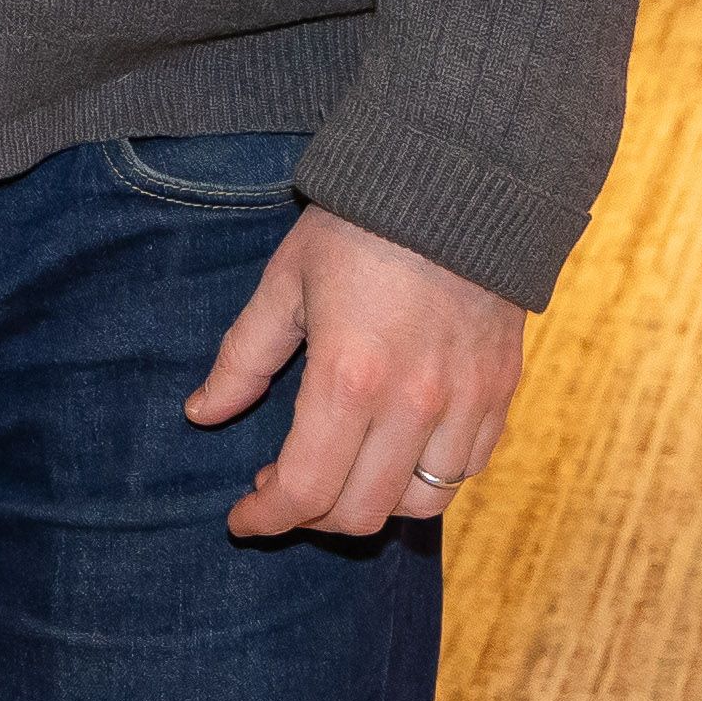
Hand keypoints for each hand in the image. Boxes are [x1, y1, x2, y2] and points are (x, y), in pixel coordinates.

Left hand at [187, 204, 525, 541]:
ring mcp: (465, 404)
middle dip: (311, 518)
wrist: (457, 182)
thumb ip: (243, 358)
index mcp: (348, 378)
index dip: (265, 518)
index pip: (304, 489)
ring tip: (339, 473)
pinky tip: (394, 455)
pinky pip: (466, 471)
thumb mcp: (284, 282)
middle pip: (360, 513)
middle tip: (283, 491)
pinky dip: (425, 480)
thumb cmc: (358, 227)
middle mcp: (412, 405)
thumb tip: (201, 414)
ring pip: (418, 504)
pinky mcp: (500, 393)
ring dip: (369, 504)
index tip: (242, 518)